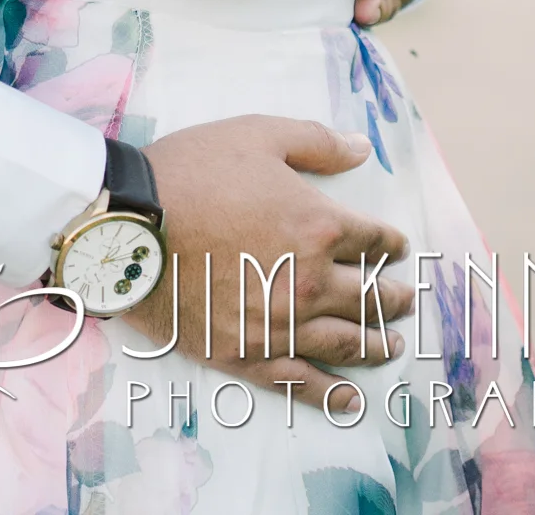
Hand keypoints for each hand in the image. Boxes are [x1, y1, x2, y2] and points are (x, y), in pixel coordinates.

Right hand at [137, 116, 410, 408]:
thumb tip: (362, 148)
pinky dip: (330, 393)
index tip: (397, 247)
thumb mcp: (257, 134)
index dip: (390, 242)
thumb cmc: (192, 172)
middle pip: (367, 295)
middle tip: (404, 300)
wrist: (130, 225)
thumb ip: (316, 142)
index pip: (372, 239)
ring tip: (392, 346)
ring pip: (344, 343)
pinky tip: (350, 398)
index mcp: (318, 225)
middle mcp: (309, 282)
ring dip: (376, 345)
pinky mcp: (247, 355)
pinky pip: (301, 383)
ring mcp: (280, 325)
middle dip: (391, 297)